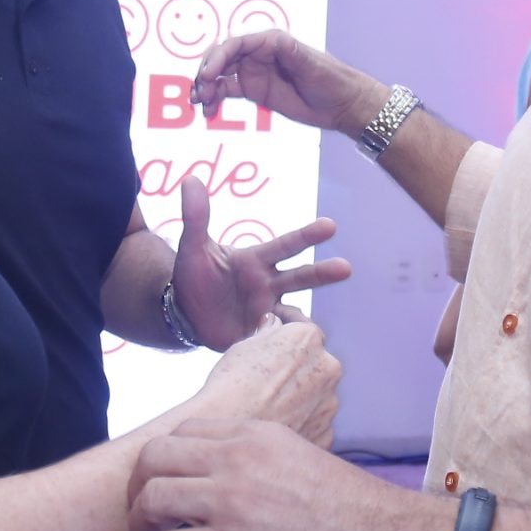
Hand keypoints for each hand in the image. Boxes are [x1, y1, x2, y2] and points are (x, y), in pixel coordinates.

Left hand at [128, 419, 447, 530]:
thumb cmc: (360, 516)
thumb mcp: (305, 462)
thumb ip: (262, 465)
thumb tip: (232, 487)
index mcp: (258, 435)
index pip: (184, 431)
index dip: (165, 460)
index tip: (165, 483)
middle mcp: (238, 459)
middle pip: (155, 457)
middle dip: (141, 487)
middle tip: (147, 513)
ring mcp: (232, 502)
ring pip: (153, 499)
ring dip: (141, 525)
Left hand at [169, 175, 353, 347]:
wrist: (185, 312)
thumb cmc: (195, 276)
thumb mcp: (193, 247)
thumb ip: (195, 217)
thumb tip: (191, 180)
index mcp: (256, 261)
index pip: (285, 245)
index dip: (307, 236)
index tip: (330, 226)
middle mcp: (268, 284)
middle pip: (300, 277)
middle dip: (323, 273)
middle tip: (346, 268)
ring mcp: (267, 310)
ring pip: (294, 312)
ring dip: (306, 319)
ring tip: (316, 328)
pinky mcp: (260, 334)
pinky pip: (278, 340)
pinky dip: (287, 344)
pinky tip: (295, 351)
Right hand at [188, 316, 341, 445]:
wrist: (228, 428)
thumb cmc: (231, 385)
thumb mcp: (245, 346)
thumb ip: (269, 331)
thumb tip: (274, 324)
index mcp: (308, 340)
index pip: (304, 326)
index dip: (289, 323)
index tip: (281, 323)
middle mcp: (327, 368)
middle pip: (315, 362)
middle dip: (298, 364)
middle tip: (272, 373)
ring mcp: (329, 403)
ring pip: (317, 394)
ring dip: (301, 395)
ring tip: (272, 406)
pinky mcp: (325, 432)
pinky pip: (314, 421)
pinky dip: (302, 421)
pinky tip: (279, 424)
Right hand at [193, 30, 383, 136]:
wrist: (342, 104)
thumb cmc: (332, 79)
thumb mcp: (314, 65)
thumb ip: (293, 54)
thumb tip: (276, 40)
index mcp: (271, 42)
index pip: (236, 44)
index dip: (218, 58)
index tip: (208, 76)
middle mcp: (258, 54)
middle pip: (221, 58)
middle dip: (206, 73)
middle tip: (200, 94)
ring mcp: (253, 71)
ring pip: (220, 75)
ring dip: (206, 88)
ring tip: (201, 105)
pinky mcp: (254, 90)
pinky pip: (226, 92)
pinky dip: (214, 100)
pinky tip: (209, 113)